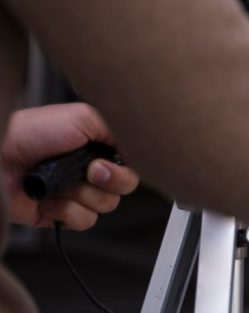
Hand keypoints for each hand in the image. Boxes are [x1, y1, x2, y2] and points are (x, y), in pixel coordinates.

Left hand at [3, 103, 139, 230]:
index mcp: (101, 145)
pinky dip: (67, 211)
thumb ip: (120, 129)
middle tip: (88, 171)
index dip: (126, 167)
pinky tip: (51, 198)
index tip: (108, 161)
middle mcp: (92, 169)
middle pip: (125, 186)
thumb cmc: (34, 132)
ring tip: (62, 183)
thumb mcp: (85, 118)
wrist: (0, 158)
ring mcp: (77, 192)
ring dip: (83, 195)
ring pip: (106, 205)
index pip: (134, 162)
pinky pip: (84, 221)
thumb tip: (143, 146)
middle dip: (108, 180)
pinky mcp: (61, 214)